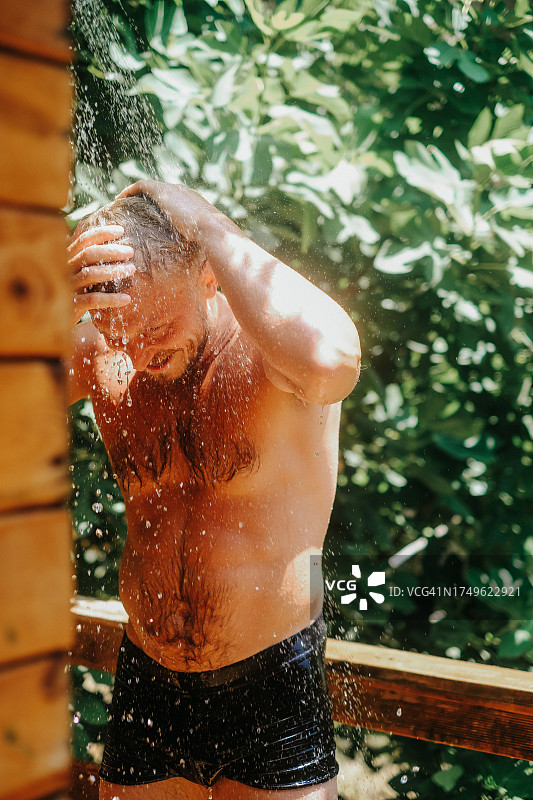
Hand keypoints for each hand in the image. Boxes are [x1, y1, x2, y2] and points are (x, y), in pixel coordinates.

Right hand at [68, 224, 135, 325]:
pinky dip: (111, 299)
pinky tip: (127, 299)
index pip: (83, 239)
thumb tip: (92, 226)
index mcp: (67, 258)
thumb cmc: (74, 290)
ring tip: (132, 270)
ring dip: (113, 271)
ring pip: (90, 275)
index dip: (101, 233)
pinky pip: (93, 300)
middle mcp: (65, 270)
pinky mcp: (72, 306)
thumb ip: (82, 252)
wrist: (58, 319)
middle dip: (111, 250)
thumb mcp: (76, 269)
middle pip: (88, 254)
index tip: (121, 230)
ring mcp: (68, 288)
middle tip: (131, 251)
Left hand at [116, 180, 236, 240]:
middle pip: (160, 191)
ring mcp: (173, 189)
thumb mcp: (206, 245)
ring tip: (121, 203)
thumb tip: (206, 270)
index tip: (149, 215)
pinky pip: (140, 186)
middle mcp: (183, 192)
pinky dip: (129, 191)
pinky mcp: (163, 191)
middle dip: (146, 198)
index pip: (174, 200)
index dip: (160, 206)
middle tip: (131, 207)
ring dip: (134, 193)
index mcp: (194, 203)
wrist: (213, 231)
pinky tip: (118, 200)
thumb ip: (200, 249)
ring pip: (148, 187)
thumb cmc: (212, 243)